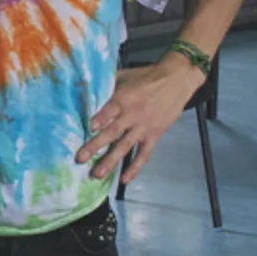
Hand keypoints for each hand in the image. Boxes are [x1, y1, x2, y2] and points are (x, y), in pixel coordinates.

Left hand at [76, 55, 205, 181]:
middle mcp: (132, 115)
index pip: (109, 110)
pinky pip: (144, 154)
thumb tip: (85, 88)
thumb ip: (107, 85)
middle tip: (80, 158)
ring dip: (111, 161)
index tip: (88, 128)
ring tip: (98, 174)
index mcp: (123, 99)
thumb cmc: (146, 77)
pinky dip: (135, 167)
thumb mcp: (124, 76)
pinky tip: (125, 179)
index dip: (99, 118)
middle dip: (95, 146)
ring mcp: (143, 127)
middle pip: (112, 132)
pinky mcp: (154, 135)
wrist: (176, 80)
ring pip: (125, 146)